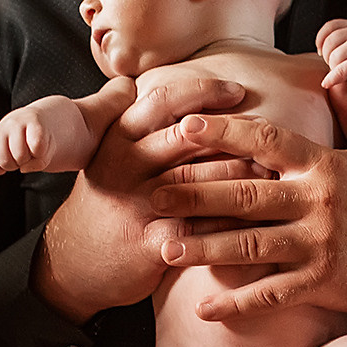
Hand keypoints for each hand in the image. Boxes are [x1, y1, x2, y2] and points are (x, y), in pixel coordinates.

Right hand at [0, 84, 132, 176]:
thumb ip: (112, 101)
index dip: (38, 149)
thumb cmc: (82, 126)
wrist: (65, 133)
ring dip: (11, 162)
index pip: (32, 137)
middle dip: (24, 159)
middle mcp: (19, 119)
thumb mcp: (98, 115)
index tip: (45, 150)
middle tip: (39, 154)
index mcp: (42, 114)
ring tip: (28, 158)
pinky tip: (13, 165)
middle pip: (10, 151)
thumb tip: (132, 82)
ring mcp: (6, 131)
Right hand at [30, 73, 246, 321]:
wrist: (73, 262)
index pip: (163, 101)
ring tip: (274, 170)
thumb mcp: (105, 156)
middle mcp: (125, 167)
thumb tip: (139, 83)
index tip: (238, 91)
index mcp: (118, 139)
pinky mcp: (148, 244)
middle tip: (270, 134)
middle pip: (185, 138)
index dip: (203, 92)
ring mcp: (136, 206)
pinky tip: (259, 219)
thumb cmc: (106, 201)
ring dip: (239, 175)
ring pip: (196, 182)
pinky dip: (230, 224)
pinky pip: (199, 230)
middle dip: (233, 134)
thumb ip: (129, 124)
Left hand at [142, 88, 346, 319]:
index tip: (184, 127)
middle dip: (195, 194)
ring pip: (250, 246)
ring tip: (162, 247)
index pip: (266, 139)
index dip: (224, 132)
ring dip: (202, 248)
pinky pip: (271, 294)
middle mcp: (318, 202)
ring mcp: (319, 244)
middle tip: (152, 193)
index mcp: (325, 164)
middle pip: (246, 195)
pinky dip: (235, 302)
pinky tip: (202, 306)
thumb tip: (334, 75)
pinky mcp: (323, 283)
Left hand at [315, 18, 346, 90]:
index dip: (320, 40)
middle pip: (328, 43)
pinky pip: (340, 70)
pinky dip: (332, 78)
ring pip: (333, 57)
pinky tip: (328, 83)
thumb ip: (341, 38)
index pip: (329, 27)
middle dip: (327, 57)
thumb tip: (319, 46)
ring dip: (333, 68)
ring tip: (343, 71)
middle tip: (336, 65)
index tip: (319, 52)